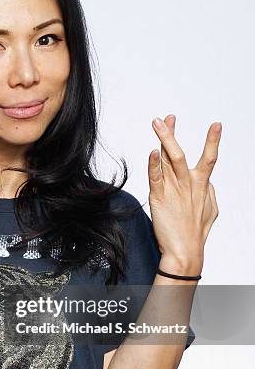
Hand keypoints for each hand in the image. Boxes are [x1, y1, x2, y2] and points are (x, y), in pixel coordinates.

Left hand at [148, 114, 220, 274]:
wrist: (185, 252)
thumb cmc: (196, 233)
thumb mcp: (210, 210)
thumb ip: (209, 192)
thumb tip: (208, 182)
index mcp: (202, 185)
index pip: (209, 159)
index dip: (213, 141)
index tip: (216, 124)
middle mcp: (188, 185)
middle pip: (180, 153)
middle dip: (172, 133)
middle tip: (166, 117)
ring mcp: (173, 191)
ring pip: (168, 160)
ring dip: (163, 140)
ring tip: (157, 123)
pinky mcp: (159, 199)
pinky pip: (156, 177)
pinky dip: (154, 164)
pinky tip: (152, 151)